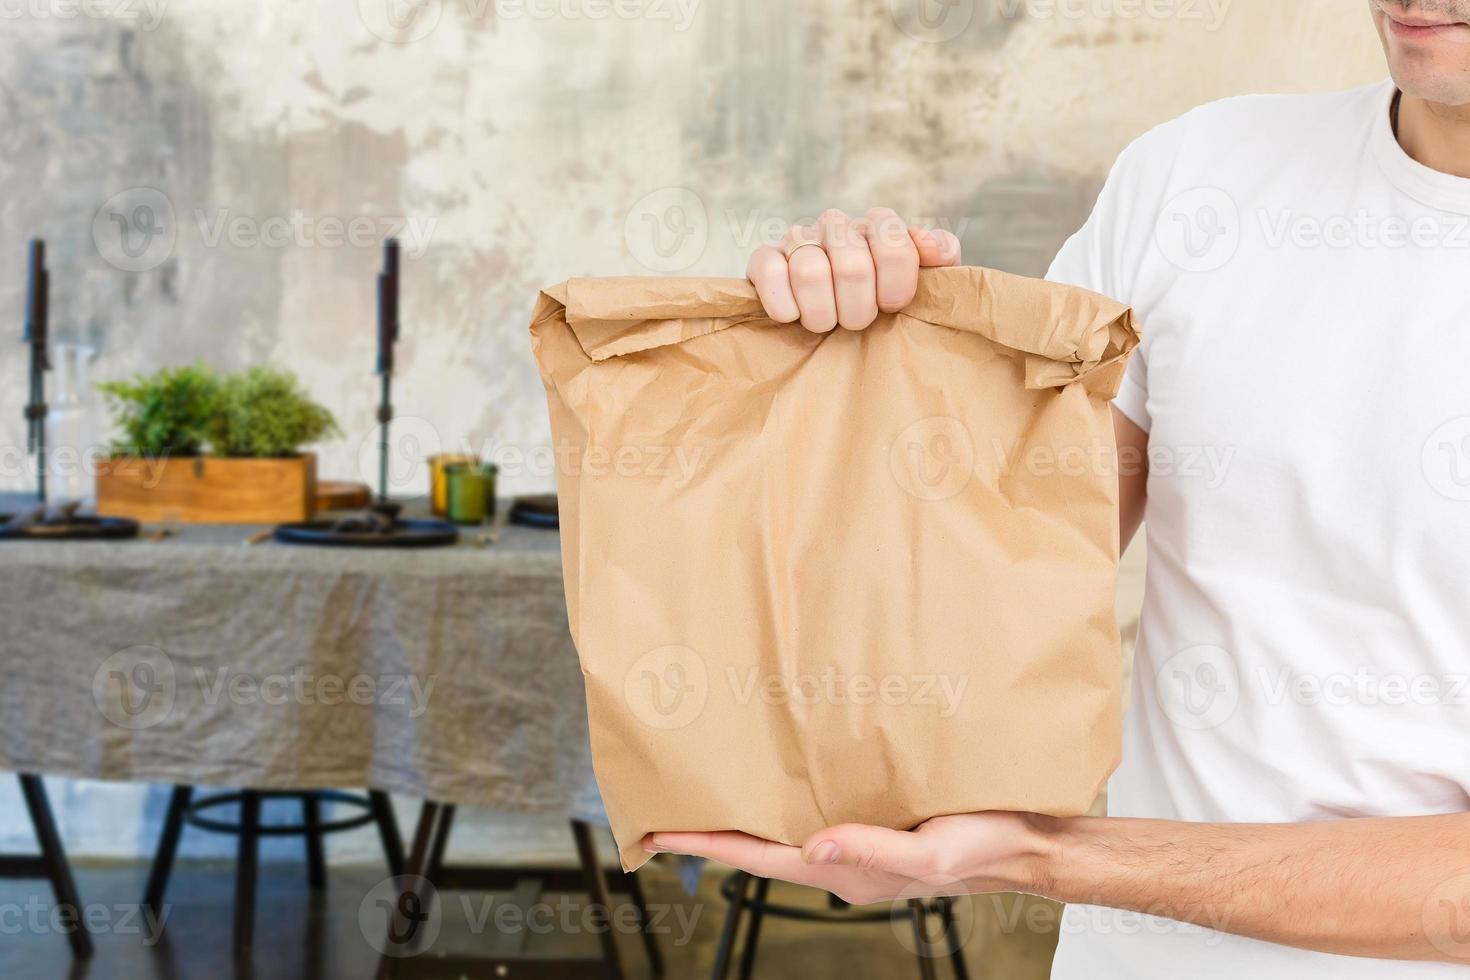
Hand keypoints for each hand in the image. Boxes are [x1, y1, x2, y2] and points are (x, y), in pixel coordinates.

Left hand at [641, 811, 1053, 905]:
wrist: (1028, 838)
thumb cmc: (986, 844)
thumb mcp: (933, 850)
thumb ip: (875, 850)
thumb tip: (814, 846)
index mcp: (845, 869)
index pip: (757, 857)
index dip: (705, 843)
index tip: (658, 830)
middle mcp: (842, 856)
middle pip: (761, 842)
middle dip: (714, 824)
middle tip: (668, 799)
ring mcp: (857, 839)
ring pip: (787, 823)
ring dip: (748, 806)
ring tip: (709, 780)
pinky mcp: (875, 817)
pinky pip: (818, 806)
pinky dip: (788, 791)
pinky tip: (780, 766)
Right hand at [747, 208, 962, 332]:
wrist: (827, 312)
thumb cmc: (879, 298)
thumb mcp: (921, 279)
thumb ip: (939, 256)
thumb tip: (933, 247)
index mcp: (876, 225)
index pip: (894, 249)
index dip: (895, 290)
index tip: (890, 308)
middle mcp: (836, 224)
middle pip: (853, 268)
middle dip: (857, 311)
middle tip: (855, 323)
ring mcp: (798, 239)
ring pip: (811, 273)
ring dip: (821, 315)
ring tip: (825, 324)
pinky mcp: (764, 258)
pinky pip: (769, 272)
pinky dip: (784, 304)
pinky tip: (793, 316)